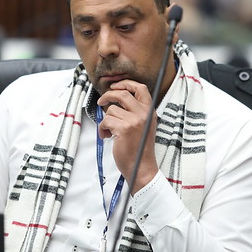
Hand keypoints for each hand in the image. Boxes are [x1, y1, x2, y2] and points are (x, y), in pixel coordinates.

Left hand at [97, 79, 158, 193]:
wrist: (141, 166)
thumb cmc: (139, 148)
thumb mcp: (144, 125)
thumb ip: (135, 111)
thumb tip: (117, 98)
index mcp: (150, 111)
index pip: (140, 88)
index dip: (126, 84)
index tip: (115, 87)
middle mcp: (144, 114)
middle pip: (122, 94)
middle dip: (108, 96)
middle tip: (101, 102)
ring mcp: (135, 120)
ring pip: (111, 110)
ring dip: (106, 120)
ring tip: (109, 131)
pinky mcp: (124, 128)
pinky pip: (106, 121)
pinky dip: (102, 129)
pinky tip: (107, 136)